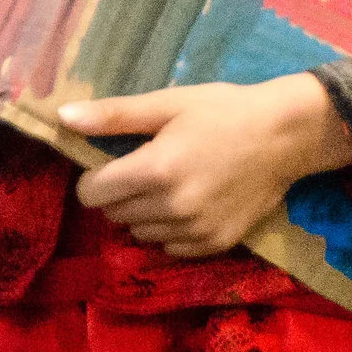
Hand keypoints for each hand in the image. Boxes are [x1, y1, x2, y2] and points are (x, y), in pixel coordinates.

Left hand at [65, 75, 351, 258]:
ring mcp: (194, 230)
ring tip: (173, 186)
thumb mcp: (170, 103)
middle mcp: (171, 207)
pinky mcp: (215, 244)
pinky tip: (192, 204)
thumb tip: (62, 119)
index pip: (91, 193)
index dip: (96, 177)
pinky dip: (171, 230)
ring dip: (145, 213)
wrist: (289, 135)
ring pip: (140, 232)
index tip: (117, 163)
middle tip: (149, 169)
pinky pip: (170, 247)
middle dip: (121, 193)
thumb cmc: (226, 111)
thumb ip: (114, 115)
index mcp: (155, 169)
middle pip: (113, 214)